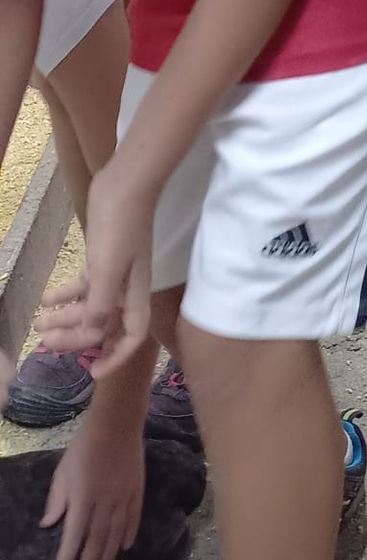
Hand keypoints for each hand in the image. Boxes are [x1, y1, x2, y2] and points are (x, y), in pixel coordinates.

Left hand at [38, 167, 153, 375]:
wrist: (125, 186)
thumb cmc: (122, 226)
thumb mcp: (109, 267)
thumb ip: (101, 303)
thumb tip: (93, 333)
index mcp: (135, 294)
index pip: (132, 336)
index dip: (116, 357)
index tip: (92, 372)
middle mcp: (126, 289)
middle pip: (104, 325)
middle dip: (76, 338)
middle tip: (46, 344)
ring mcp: (114, 274)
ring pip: (90, 307)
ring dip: (65, 317)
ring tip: (39, 323)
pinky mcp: (101, 260)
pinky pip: (83, 287)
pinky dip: (65, 295)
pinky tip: (46, 297)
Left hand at [42, 412, 145, 559]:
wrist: (117, 424)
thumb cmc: (84, 447)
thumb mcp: (63, 471)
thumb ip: (57, 499)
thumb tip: (49, 524)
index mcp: (83, 495)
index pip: (74, 532)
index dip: (68, 553)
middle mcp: (104, 500)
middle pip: (97, 537)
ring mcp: (123, 496)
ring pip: (116, 532)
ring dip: (108, 553)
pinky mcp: (137, 490)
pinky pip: (134, 517)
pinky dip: (129, 533)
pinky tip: (125, 547)